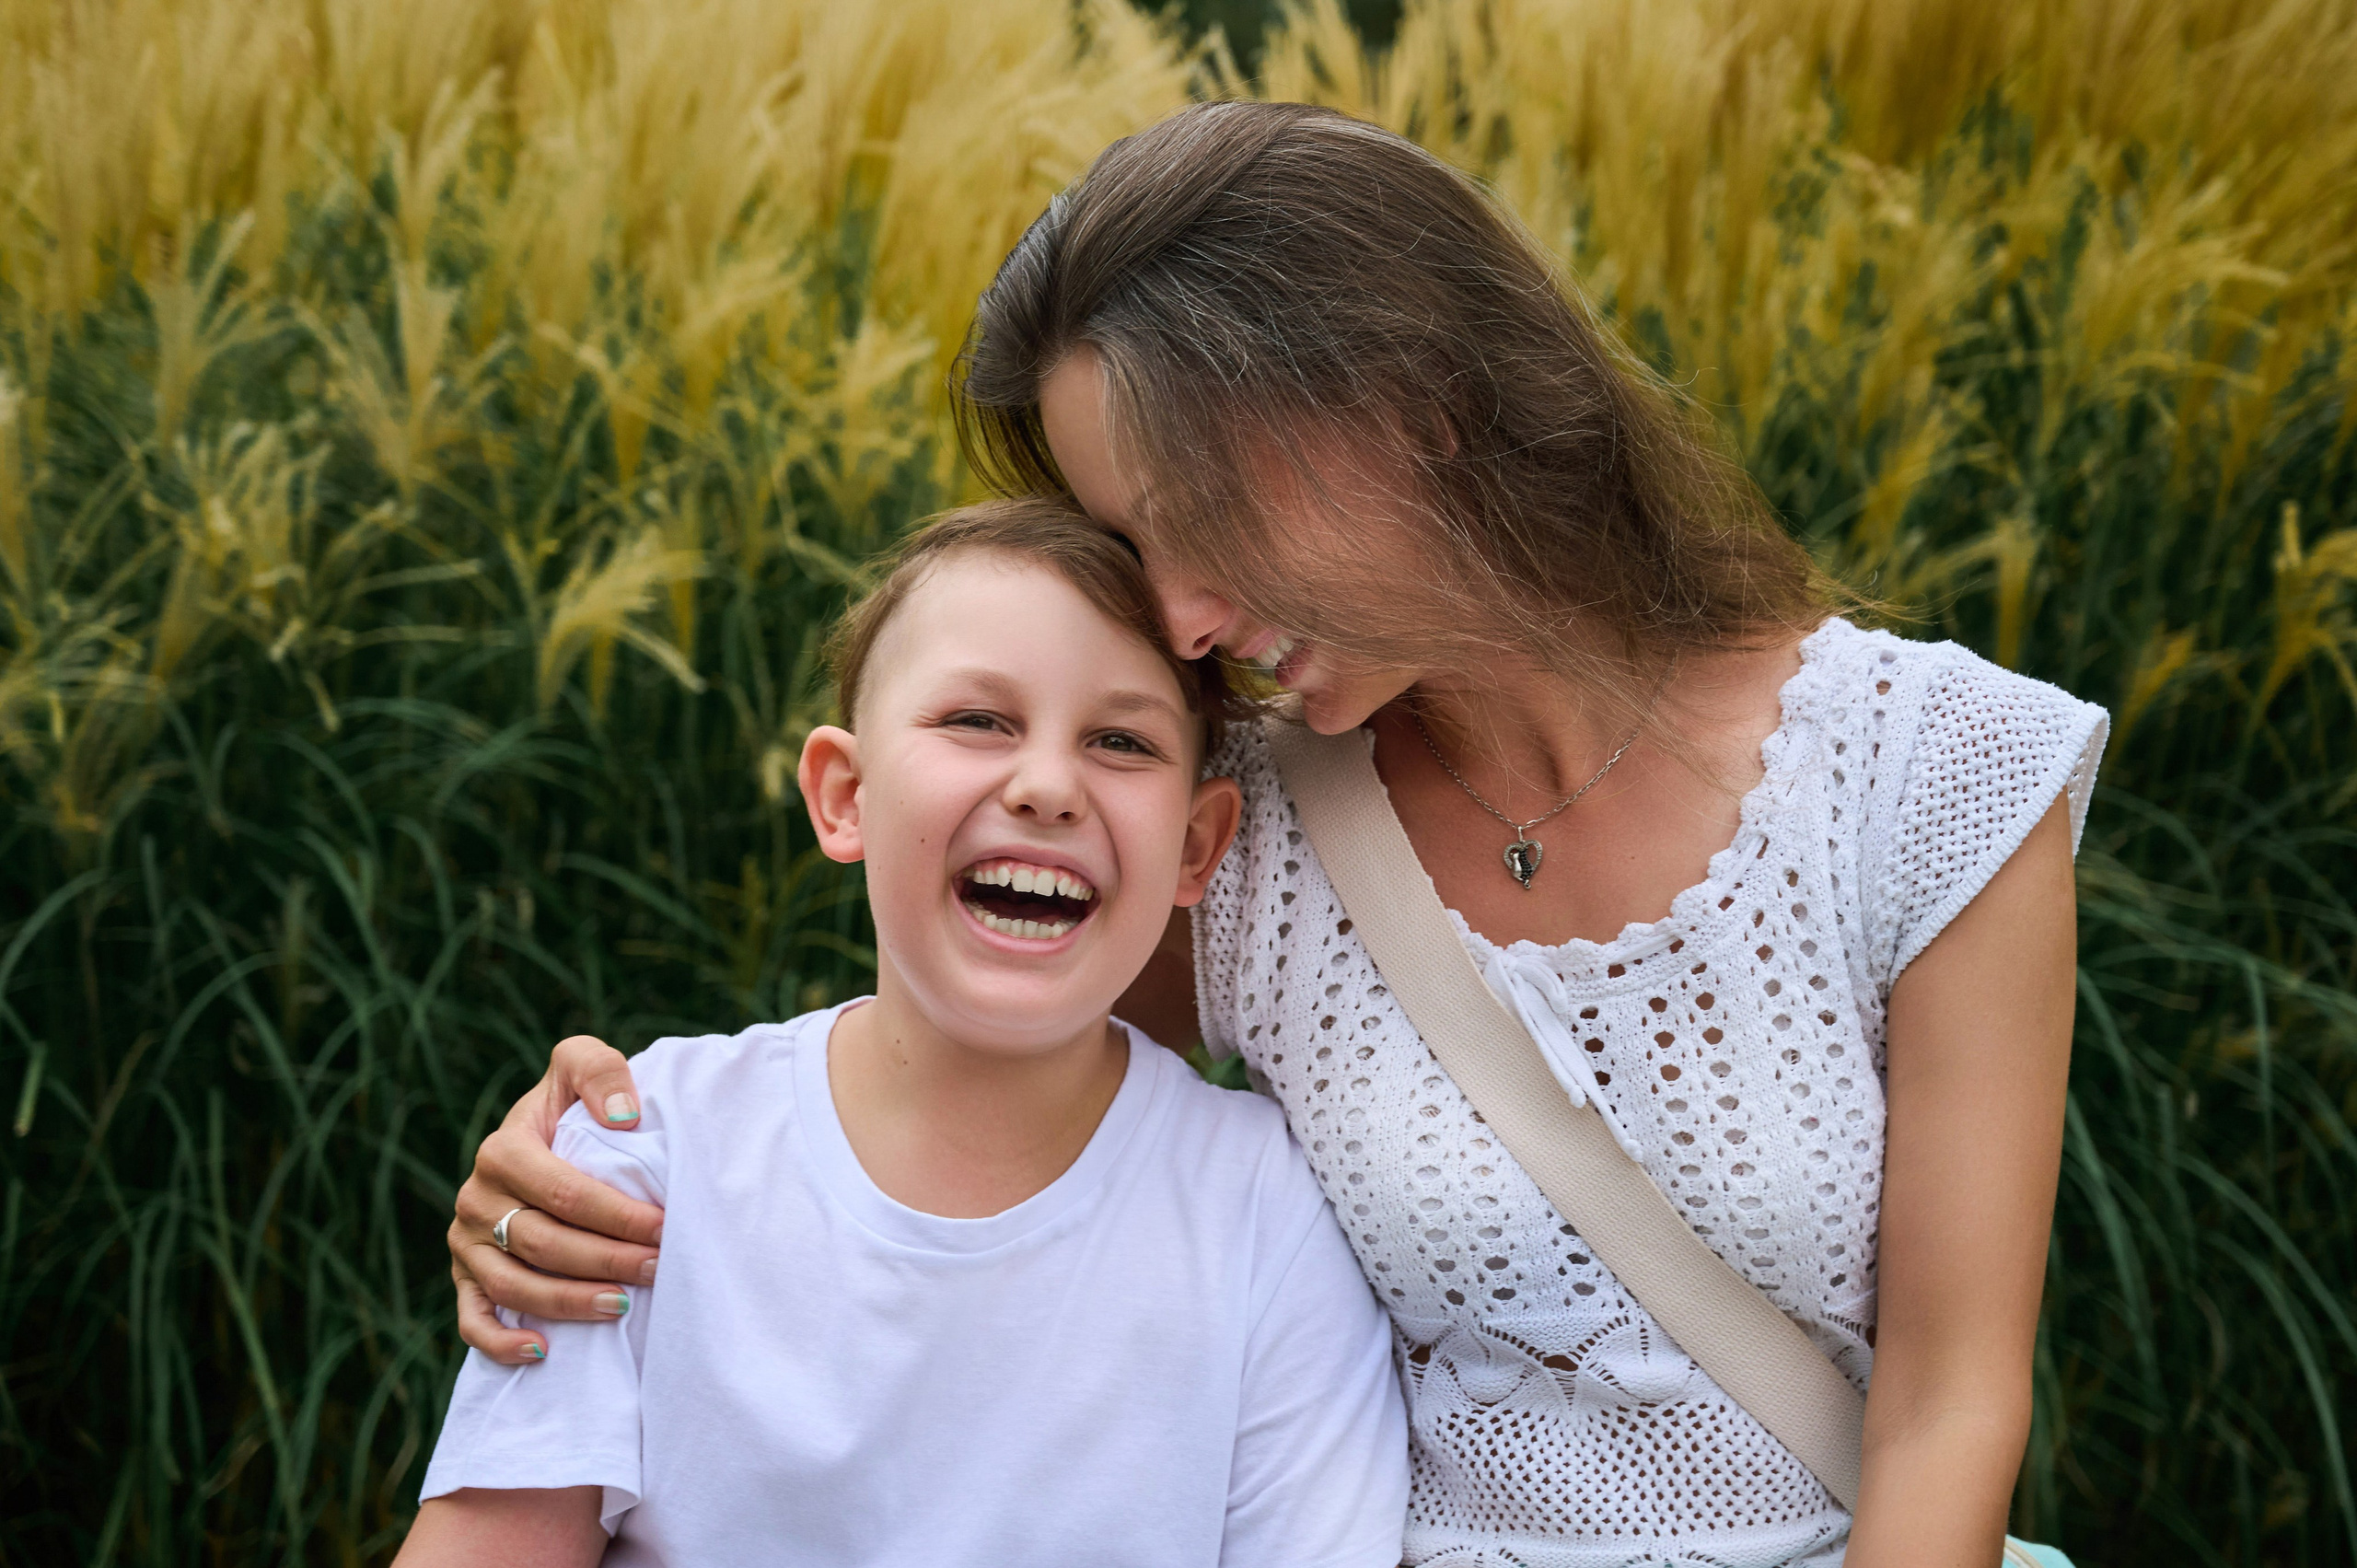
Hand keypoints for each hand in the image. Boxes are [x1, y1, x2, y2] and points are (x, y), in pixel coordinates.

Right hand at [448, 1035, 665, 1364]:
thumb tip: (624, 1117)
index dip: (616, 1214)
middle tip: (659, 1268)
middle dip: (606, 1260)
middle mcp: (476, 1198)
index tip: (665, 1226)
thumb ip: (598, 1070)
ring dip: (569, 1302)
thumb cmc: (571, 1107)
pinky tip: (543, 1352)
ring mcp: (466, 1243)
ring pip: (513, 1285)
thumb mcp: (580, 1066)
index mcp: (503, 1151)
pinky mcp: (463, 1277)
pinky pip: (471, 1320)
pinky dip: (501, 1341)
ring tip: (622, 1306)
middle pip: (543, 1243)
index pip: (563, 1192)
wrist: (536, 1138)